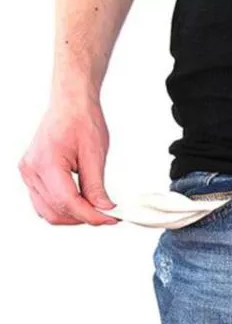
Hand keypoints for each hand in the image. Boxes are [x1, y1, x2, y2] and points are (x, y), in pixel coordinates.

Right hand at [18, 91, 117, 225]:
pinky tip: (81, 203)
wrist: (70, 104)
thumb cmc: (81, 121)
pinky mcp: (32, 174)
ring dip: (73, 216)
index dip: (91, 216)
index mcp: (46, 163)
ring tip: (96, 209)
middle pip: (56, 211)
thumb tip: (104, 209)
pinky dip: (62, 208)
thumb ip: (96, 186)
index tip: (111, 219)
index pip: (68, 202)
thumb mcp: (95, 155)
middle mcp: (31, 170)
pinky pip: (43, 202)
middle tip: (107, 215)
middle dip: (83, 218)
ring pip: (48, 211)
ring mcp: (29, 173)